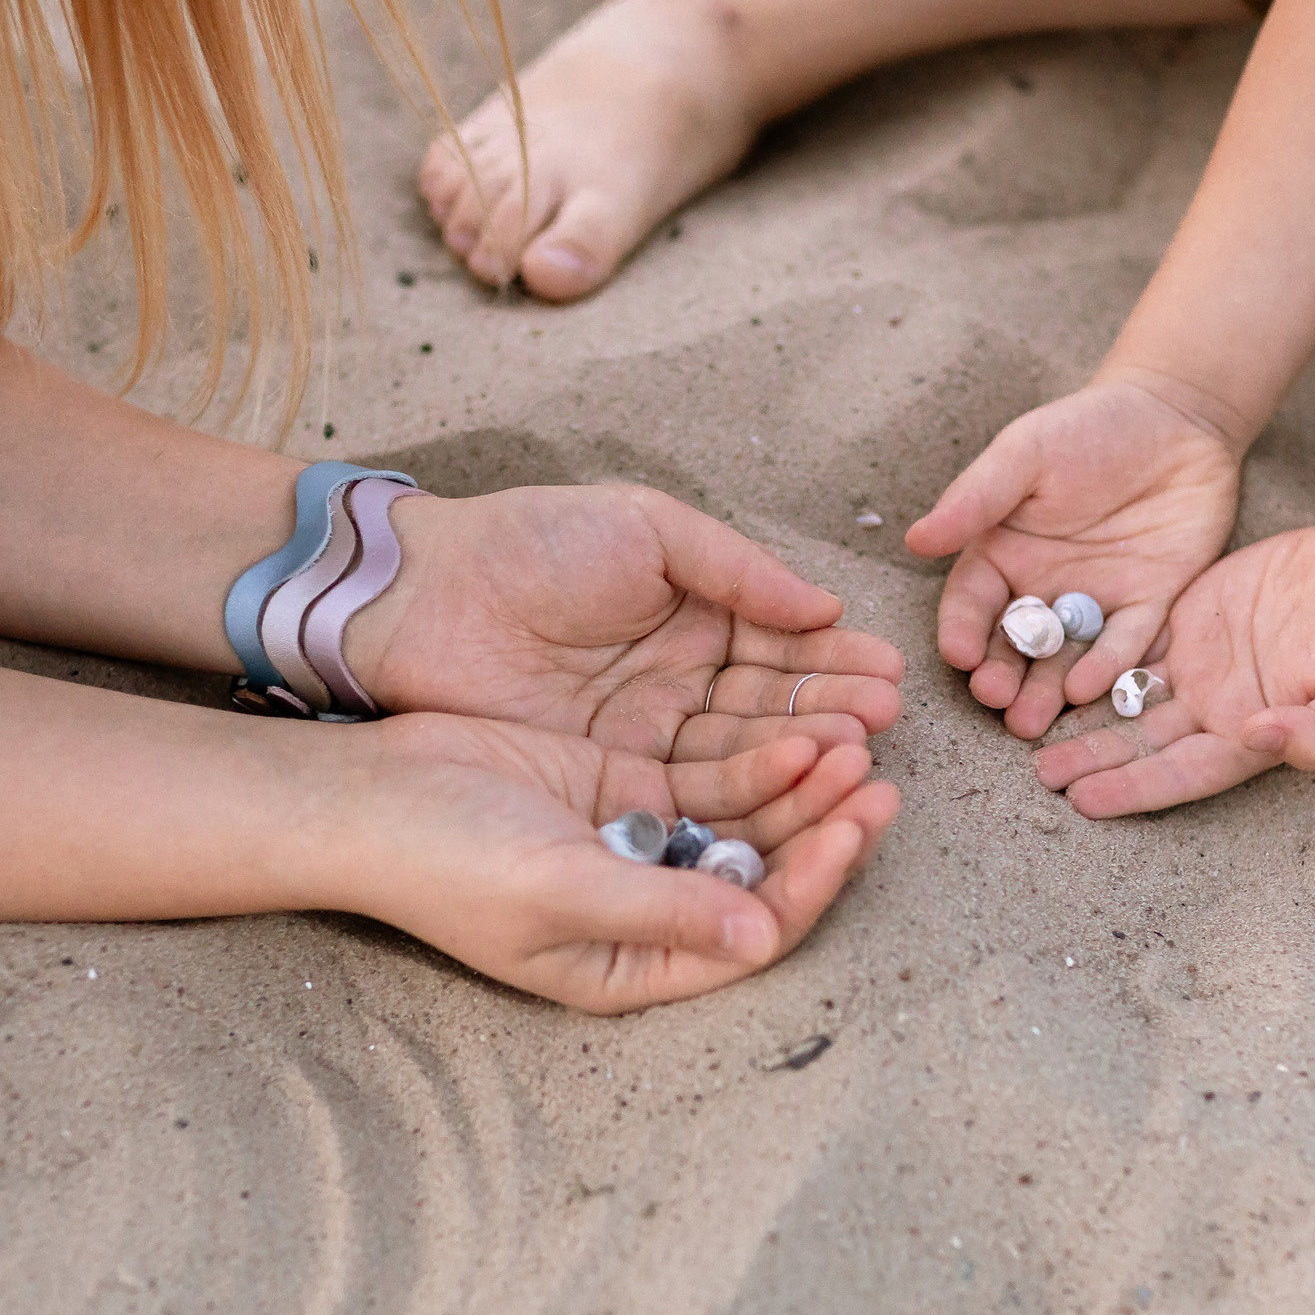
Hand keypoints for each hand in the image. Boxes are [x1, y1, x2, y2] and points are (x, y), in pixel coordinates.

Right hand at [329, 713, 900, 1011]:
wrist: (367, 796)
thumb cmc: (445, 862)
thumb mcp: (558, 891)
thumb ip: (661, 912)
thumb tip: (760, 937)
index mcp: (632, 966)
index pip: (750, 933)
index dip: (811, 882)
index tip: (856, 825)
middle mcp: (645, 915)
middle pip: (760, 878)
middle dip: (820, 831)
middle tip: (877, 778)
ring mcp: (636, 850)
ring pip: (743, 825)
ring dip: (795, 791)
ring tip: (849, 742)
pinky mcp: (620, 792)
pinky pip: (705, 780)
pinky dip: (751, 761)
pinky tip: (792, 730)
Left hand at [345, 485, 904, 761]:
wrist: (427, 597)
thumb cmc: (532, 543)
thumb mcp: (647, 528)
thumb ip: (738, 569)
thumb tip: (825, 605)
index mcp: (695, 610)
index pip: (781, 642)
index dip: (833, 658)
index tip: (887, 671)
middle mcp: (683, 676)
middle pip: (773, 701)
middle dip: (832, 708)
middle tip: (885, 720)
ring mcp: (651, 731)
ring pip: (744, 748)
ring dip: (803, 751)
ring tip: (857, 751)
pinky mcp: (617, 777)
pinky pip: (695, 787)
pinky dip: (748, 785)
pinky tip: (797, 780)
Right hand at [905, 378, 1242, 739]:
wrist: (1178, 417)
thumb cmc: (1089, 428)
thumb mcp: (1025, 454)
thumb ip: (976, 499)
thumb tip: (916, 539)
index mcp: (1000, 554)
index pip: (972, 603)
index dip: (962, 631)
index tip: (959, 655)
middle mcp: (1041, 589)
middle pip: (1014, 645)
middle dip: (1001, 676)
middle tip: (996, 702)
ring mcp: (1094, 604)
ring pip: (1064, 659)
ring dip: (1046, 692)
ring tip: (1032, 722)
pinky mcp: (1148, 607)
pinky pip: (1126, 645)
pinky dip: (1107, 668)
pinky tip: (1089, 688)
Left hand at [1033, 521, 1314, 816]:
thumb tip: (1267, 742)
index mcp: (1248, 737)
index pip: (1178, 773)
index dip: (1131, 788)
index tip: (1082, 800)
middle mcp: (1213, 710)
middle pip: (1138, 742)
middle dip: (1088, 758)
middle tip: (1034, 773)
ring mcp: (1198, 665)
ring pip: (1123, 696)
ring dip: (1078, 713)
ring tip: (1022, 725)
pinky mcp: (1188, 618)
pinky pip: (1128, 641)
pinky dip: (1088, 654)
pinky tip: (1045, 659)